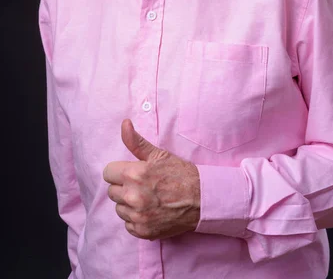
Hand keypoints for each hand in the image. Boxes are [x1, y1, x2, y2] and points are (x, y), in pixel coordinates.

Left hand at [103, 119, 200, 240]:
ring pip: (119, 209)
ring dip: (129, 204)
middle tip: (143, 185)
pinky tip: (150, 210)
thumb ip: (136, 141)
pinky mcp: (143, 232)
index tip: (132, 172)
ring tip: (148, 198)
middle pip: (112, 191)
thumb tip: (124, 123)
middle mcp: (133, 196)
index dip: (120, 171)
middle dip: (124, 187)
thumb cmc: (180, 173)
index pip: (108, 173)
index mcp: (135, 173)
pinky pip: (128, 225)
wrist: (201, 199)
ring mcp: (138, 216)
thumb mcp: (159, 154)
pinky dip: (136, 219)